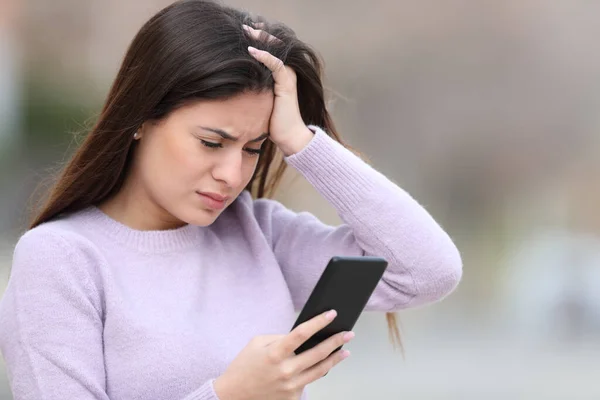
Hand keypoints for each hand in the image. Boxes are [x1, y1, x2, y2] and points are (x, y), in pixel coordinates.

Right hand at [213, 310, 352, 399]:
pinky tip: (324, 365)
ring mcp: (290, 386)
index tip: (331, 314)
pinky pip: (308, 382)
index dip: (319, 322)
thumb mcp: (257, 344)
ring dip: (335, 359)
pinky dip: (316, 372)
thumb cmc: (244, 367)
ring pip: (320, 370)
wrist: (233, 395)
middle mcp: (285, 371)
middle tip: (348, 333)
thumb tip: (302, 336)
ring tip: (345, 350)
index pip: (302, 333)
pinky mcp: (292, 397)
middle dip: (336, 341)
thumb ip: (280, 338)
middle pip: (318, 353)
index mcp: (274, 354)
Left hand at [244, 25, 313, 155]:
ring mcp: (288, 77)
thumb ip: (252, 88)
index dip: (258, 39)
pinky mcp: (286, 85)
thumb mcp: (259, 101)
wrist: (288, 137)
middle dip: (258, 34)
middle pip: (274, 46)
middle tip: (243, 26)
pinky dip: (264, 57)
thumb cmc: (272, 122)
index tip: (242, 32)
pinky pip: (276, 65)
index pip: (270, 49)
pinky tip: (251, 51)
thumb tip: (232, 82)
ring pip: (276, 51)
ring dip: (260, 40)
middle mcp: (286, 72)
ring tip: (246, 31)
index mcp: (280, 74)